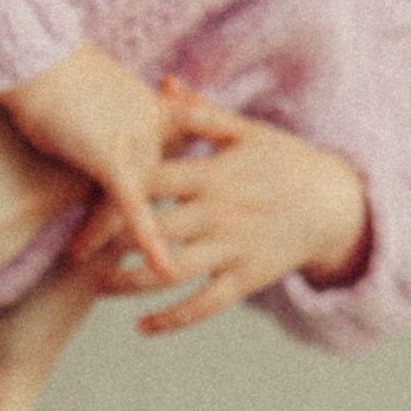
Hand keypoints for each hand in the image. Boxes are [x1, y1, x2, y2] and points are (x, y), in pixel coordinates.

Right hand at [0, 46, 203, 281]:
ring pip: (147, 198)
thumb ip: (105, 117)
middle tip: (182, 250)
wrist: (28, 60)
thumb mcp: (86, 94)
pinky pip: (133, 206)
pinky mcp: (111, 157)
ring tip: (150, 273)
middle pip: (170, 179)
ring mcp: (134, 139)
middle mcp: (150, 123)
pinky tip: (164, 269)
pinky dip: (148, 239)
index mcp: (148, 104)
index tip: (226, 171)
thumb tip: (97, 129)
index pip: (188, 136)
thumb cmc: (45, 74)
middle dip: (174, 215)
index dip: (205, 152)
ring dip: (140, 238)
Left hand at [69, 93, 371, 336]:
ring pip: (170, 272)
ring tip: (96, 286)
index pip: (149, 179)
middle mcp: (219, 212)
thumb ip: (201, 114)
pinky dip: (171, 319)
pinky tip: (141, 326)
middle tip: (73, 252)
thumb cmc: (285, 161)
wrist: (336, 203)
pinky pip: (203, 305)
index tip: (78, 199)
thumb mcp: (247, 132)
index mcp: (213, 172)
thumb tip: (163, 84)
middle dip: (107, 243)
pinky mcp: (246, 279)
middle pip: (151, 228)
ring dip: (128, 283)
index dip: (111, 190)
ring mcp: (232, 248)